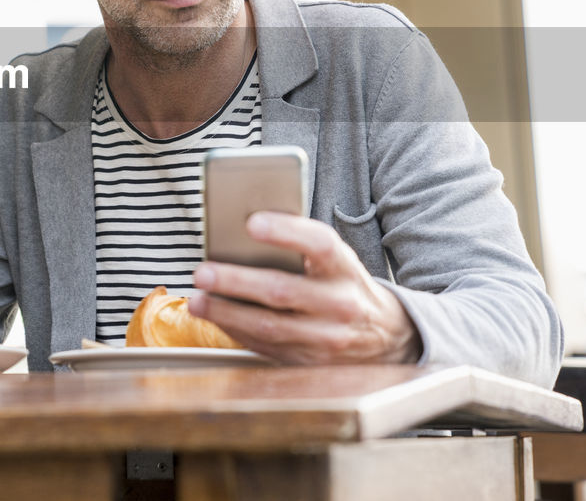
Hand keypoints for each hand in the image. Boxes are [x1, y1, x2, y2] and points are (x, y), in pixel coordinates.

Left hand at [187, 212, 420, 364]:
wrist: (388, 336)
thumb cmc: (345, 285)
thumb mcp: (337, 261)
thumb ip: (300, 246)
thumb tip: (242, 231)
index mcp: (346, 268)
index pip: (320, 244)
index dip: (287, 232)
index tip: (252, 222)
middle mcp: (341, 304)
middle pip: (283, 291)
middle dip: (237, 282)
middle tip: (203, 272)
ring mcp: (327, 339)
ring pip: (269, 327)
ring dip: (226, 313)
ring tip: (197, 300)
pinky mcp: (311, 363)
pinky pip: (267, 348)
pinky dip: (236, 332)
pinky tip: (216, 318)